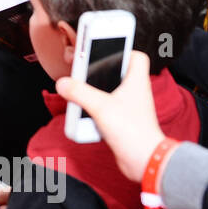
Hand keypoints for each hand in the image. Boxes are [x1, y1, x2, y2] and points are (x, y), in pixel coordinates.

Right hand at [55, 51, 163, 182]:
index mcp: (136, 81)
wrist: (144, 161)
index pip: (136, 56)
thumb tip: (63, 83)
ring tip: (78, 90)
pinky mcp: (121, 121)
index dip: (123, 49)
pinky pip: (105, 108)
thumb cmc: (133, 132)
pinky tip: (84, 112)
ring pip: (108, 91)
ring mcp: (128, 107)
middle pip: (116, 72)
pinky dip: (94, 108)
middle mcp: (134, 92)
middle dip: (97, 70)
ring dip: (93, 91)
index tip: (104, 47)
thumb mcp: (101, 107)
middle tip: (81, 68)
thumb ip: (79, 92)